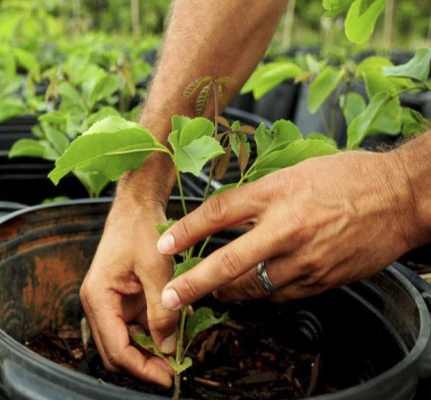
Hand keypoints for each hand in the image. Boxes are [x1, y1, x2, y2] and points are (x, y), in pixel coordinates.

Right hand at [81, 195, 177, 386]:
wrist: (136, 206)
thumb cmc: (139, 229)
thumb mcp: (156, 269)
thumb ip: (162, 309)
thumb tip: (168, 347)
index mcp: (97, 297)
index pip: (116, 349)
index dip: (142, 368)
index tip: (169, 376)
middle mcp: (98, 304)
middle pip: (117, 352)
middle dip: (145, 365)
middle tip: (175, 370)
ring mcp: (109, 303)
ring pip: (127, 343)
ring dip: (151, 351)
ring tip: (179, 352)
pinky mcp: (122, 300)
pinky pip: (136, 328)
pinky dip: (154, 334)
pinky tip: (175, 332)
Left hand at [157, 150, 416, 309]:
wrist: (403, 197)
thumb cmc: (349, 178)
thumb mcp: (294, 173)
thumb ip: (258, 197)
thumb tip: (222, 216)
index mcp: (277, 194)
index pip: (218, 213)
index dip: (185, 231)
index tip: (163, 244)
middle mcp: (287, 229)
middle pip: (228, 262)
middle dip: (193, 284)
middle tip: (170, 296)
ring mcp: (306, 259)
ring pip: (253, 287)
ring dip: (227, 292)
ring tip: (211, 291)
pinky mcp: (323, 280)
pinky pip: (281, 295)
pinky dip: (262, 294)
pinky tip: (253, 289)